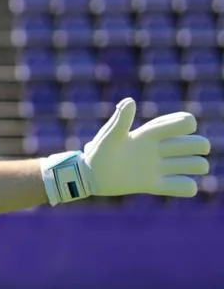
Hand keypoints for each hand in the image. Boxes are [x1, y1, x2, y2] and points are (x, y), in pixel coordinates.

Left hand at [42, 98, 211, 203]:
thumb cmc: (97, 153)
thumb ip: (120, 120)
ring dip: (196, 166)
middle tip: (200, 150)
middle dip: (198, 145)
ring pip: (190, 164)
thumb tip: (130, 101)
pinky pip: (177, 187)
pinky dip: (186, 188)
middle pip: (191, 144)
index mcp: (150, 134)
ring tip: (196, 167)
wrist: (88, 176)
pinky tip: (188, 187)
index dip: (186, 123)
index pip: (179, 123)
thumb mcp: (109, 136)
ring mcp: (157, 167)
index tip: (188, 126)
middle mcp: (158, 150)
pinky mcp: (152, 184)